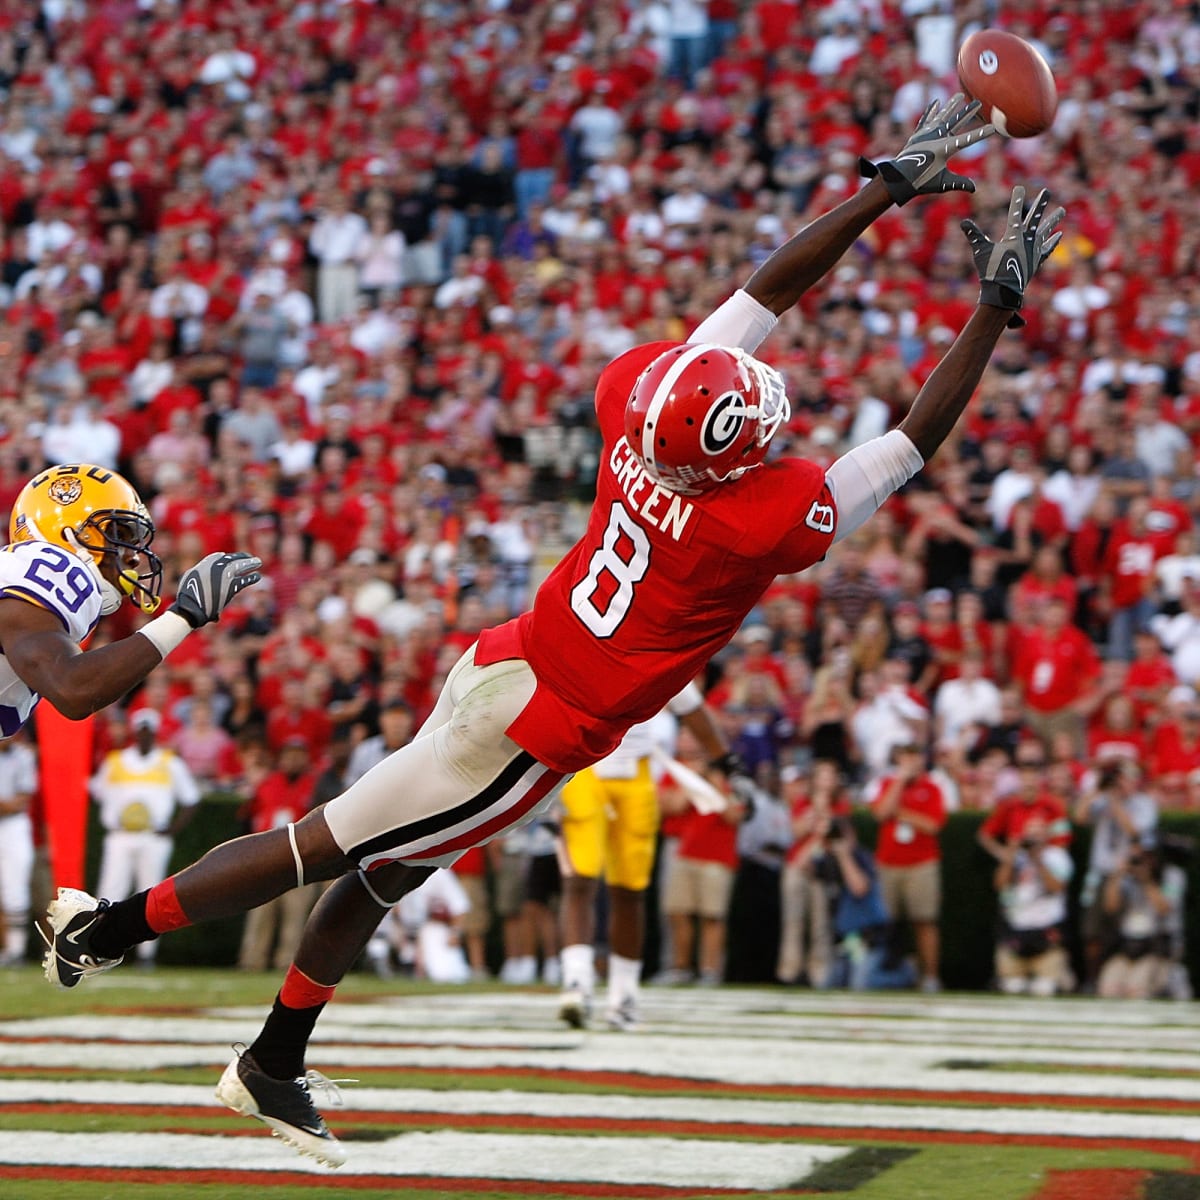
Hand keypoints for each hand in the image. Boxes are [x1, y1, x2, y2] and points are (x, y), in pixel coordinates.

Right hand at [170, 552, 263, 628]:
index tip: (230, 557)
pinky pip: (244, 580)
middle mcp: (214, 566)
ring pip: (240, 566)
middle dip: (241, 557)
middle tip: (250, 557)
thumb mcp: (190, 578)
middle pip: (231, 559)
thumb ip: (200, 573)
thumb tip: (210, 575)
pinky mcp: (230, 586)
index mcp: (204, 564)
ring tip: (259, 562)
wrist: (192, 606)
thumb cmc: (188, 595)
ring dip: (250, 563)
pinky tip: (257, 576)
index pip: (217, 557)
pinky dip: (251, 578)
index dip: (225, 557)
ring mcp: (223, 575)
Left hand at [859, 93, 992, 205]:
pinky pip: (926, 120)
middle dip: (968, 112)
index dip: (980, 134)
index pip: (967, 140)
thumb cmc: (920, 181)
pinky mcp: (918, 135)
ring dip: (951, 106)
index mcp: (944, 149)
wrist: (898, 178)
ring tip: (959, 96)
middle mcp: (936, 138)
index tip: (993, 127)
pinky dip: (931, 111)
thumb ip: (959, 183)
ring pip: (941, 116)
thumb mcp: (942, 183)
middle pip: (956, 122)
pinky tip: (936, 103)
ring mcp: (926, 134)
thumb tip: (974, 188)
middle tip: (978, 102)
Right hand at [960, 185, 1064, 327]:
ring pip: (1046, 231)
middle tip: (1047, 190)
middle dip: (1041, 203)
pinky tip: (1058, 236)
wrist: (1004, 291)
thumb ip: (974, 235)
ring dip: (1054, 220)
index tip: (1019, 188)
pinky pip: (1047, 249)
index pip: (1015, 213)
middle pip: (1035, 217)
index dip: (1016, 200)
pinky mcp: (1037, 261)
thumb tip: (963, 222)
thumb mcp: (980, 251)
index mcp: (1014, 235)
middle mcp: (1027, 240)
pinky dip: (1052, 242)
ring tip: (1062, 210)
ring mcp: (1034, 250)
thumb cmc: (991, 270)